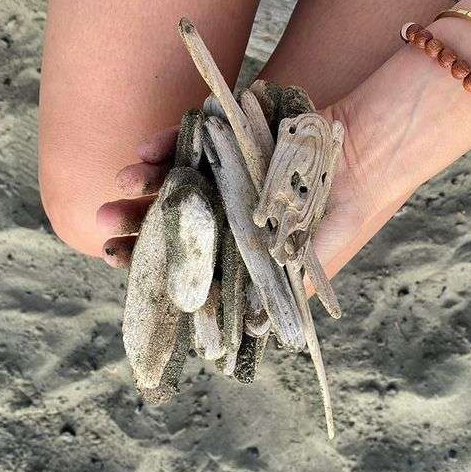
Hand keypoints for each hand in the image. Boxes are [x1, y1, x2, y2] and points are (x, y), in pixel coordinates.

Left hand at [97, 96, 409, 280]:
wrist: (367, 153)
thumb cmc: (341, 212)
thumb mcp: (310, 260)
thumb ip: (278, 288)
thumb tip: (248, 333)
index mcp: (233, 245)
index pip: (181, 257)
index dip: (147, 260)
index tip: (116, 260)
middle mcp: (221, 210)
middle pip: (167, 218)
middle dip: (133, 221)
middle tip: (103, 223)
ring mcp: (222, 172)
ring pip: (171, 179)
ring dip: (142, 181)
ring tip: (120, 182)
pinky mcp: (229, 138)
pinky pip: (189, 138)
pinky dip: (165, 142)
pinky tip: (145, 149)